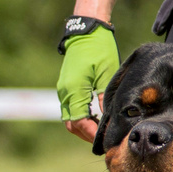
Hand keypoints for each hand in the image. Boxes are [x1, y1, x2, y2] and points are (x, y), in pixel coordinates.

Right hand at [57, 24, 118, 142]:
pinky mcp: (67, 86)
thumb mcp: (107, 73)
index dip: (93, 134)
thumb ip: (105, 98)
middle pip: (72, 124)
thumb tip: (108, 119)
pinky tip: (98, 118)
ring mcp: (64, 89)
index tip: (107, 140)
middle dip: (88, 134)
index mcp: (73, 90)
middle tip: (106, 139)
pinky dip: (83, 117)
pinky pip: (71, 109)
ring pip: (70, 118)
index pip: (80, 123)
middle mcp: (65, 92)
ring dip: (85, 127)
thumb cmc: (99, 49)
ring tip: (103, 131)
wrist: (86, 31)